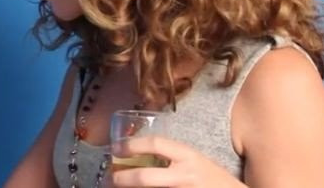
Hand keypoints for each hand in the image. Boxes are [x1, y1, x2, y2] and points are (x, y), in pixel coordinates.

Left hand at [111, 136, 246, 187]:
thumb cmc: (213, 178)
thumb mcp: (194, 160)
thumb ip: (170, 157)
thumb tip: (134, 157)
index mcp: (188, 156)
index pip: (156, 144)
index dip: (132, 145)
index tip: (116, 149)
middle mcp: (185, 175)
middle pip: (146, 178)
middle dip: (123, 179)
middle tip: (111, 179)